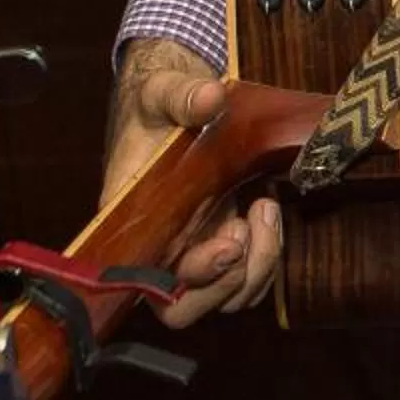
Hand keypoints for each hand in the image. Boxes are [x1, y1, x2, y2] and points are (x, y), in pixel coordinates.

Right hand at [103, 38, 284, 327]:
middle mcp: (158, 249)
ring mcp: (191, 249)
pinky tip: (265, 209)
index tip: (228, 244)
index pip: (148, 282)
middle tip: (247, 227)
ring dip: (256, 265)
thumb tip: (209, 97)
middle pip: (185, 308)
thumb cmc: (160, 102)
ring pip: (224, 297)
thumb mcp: (166, 91)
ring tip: (263, 208)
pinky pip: (246, 275)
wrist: (178, 99)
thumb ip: (183, 96)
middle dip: (228, 281)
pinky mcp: (220, 242)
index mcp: (134, 223)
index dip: (189, 278)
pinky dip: (266, 254)